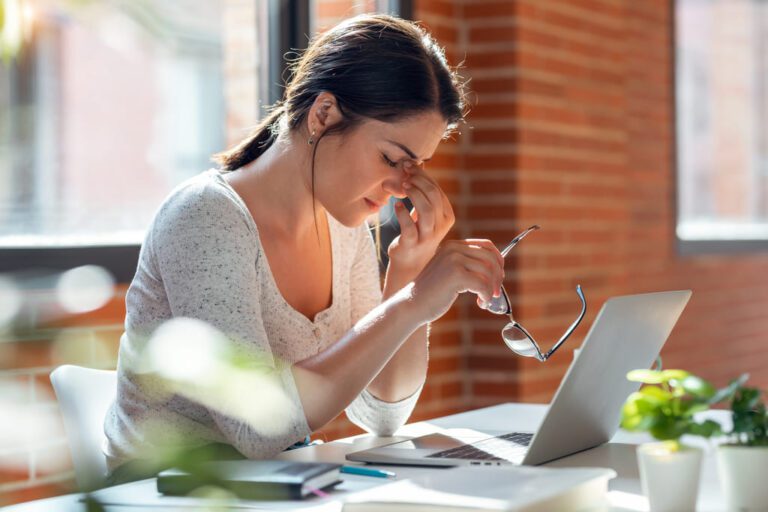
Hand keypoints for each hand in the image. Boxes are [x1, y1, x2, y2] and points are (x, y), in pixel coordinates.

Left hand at [386, 164, 453, 279]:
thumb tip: (416, 166)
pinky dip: (402, 213)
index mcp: (447, 216)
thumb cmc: (417, 233)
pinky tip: (397, 205)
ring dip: (413, 193)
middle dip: (419, 181)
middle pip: (433, 196)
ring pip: (426, 209)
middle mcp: (441, 226)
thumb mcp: (425, 214)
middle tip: (405, 172)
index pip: (438, 191)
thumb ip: (423, 194)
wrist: (410, 263)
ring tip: (402, 186)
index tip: (409, 166)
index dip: (424, 176)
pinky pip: (409, 226)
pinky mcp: (412, 244)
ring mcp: (427, 236)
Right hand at [407, 239, 504, 322]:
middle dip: (497, 276)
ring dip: (491, 289)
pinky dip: (486, 296)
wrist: (412, 304)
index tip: (499, 276)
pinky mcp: (456, 275)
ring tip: (484, 300)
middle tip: (495, 292)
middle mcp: (453, 249)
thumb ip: (467, 265)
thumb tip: (497, 268)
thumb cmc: (432, 292)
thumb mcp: (449, 271)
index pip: (485, 245)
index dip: (498, 260)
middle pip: (490, 257)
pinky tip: (481, 303)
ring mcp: (454, 260)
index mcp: (453, 246)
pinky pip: (483, 284)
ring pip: (488, 272)